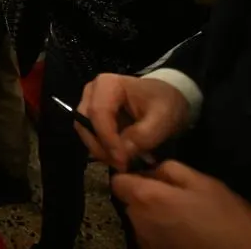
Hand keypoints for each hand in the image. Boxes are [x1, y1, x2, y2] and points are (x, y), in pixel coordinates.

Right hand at [76, 73, 190, 171]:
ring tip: (121, 163)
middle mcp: (92, 92)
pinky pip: (90, 135)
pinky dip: (102, 149)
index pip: (98, 113)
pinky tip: (118, 158)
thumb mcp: (162, 118)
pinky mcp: (91, 116)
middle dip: (101, 147)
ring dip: (100, 150)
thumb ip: (143, 135)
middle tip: (121, 165)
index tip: (122, 161)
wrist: (166, 98)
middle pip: (85, 123)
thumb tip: (123, 154)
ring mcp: (89, 103)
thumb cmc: (164, 103)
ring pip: (84, 131)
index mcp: (107, 85)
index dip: (107, 139)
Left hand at [113, 161, 250, 248]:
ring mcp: (145, 241)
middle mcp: (138, 220)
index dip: (130, 176)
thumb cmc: (226, 216)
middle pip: (128, 201)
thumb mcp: (202, 182)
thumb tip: (150, 169)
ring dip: (152, 214)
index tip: (148, 176)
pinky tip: (183, 232)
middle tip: (174, 196)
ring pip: (138, 219)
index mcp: (147, 198)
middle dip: (144, 195)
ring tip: (182, 216)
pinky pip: (149, 236)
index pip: (117, 181)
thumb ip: (169, 170)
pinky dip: (159, 232)